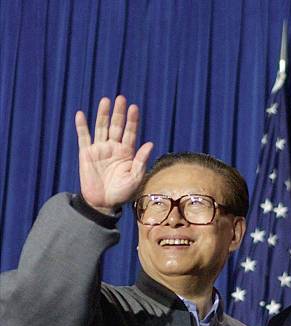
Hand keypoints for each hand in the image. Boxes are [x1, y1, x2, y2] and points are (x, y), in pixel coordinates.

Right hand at [75, 96, 153, 214]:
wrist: (104, 203)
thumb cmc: (123, 193)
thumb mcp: (135, 178)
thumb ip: (141, 160)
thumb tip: (150, 143)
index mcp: (127, 153)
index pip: (130, 132)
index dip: (132, 120)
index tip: (134, 107)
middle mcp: (114, 148)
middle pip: (116, 126)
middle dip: (119, 113)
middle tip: (121, 98)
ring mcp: (100, 149)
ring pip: (101, 128)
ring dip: (103, 114)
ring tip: (105, 100)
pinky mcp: (86, 154)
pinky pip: (83, 137)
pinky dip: (82, 126)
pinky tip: (81, 114)